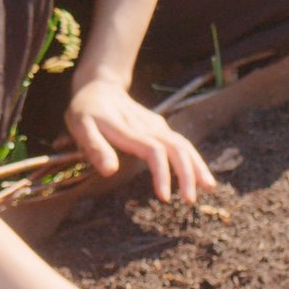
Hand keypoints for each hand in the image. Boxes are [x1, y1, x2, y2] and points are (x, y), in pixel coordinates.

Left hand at [64, 78, 217, 202]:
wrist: (99, 87)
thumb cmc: (85, 111)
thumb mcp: (80, 127)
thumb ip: (94, 148)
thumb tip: (110, 171)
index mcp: (128, 129)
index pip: (154, 150)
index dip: (162, 173)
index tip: (164, 197)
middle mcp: (147, 126)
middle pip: (176, 147)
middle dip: (187, 173)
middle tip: (190, 200)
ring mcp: (156, 125)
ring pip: (183, 144)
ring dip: (197, 165)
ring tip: (209, 187)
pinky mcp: (160, 127)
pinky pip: (181, 143)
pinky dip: (193, 159)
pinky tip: (200, 175)